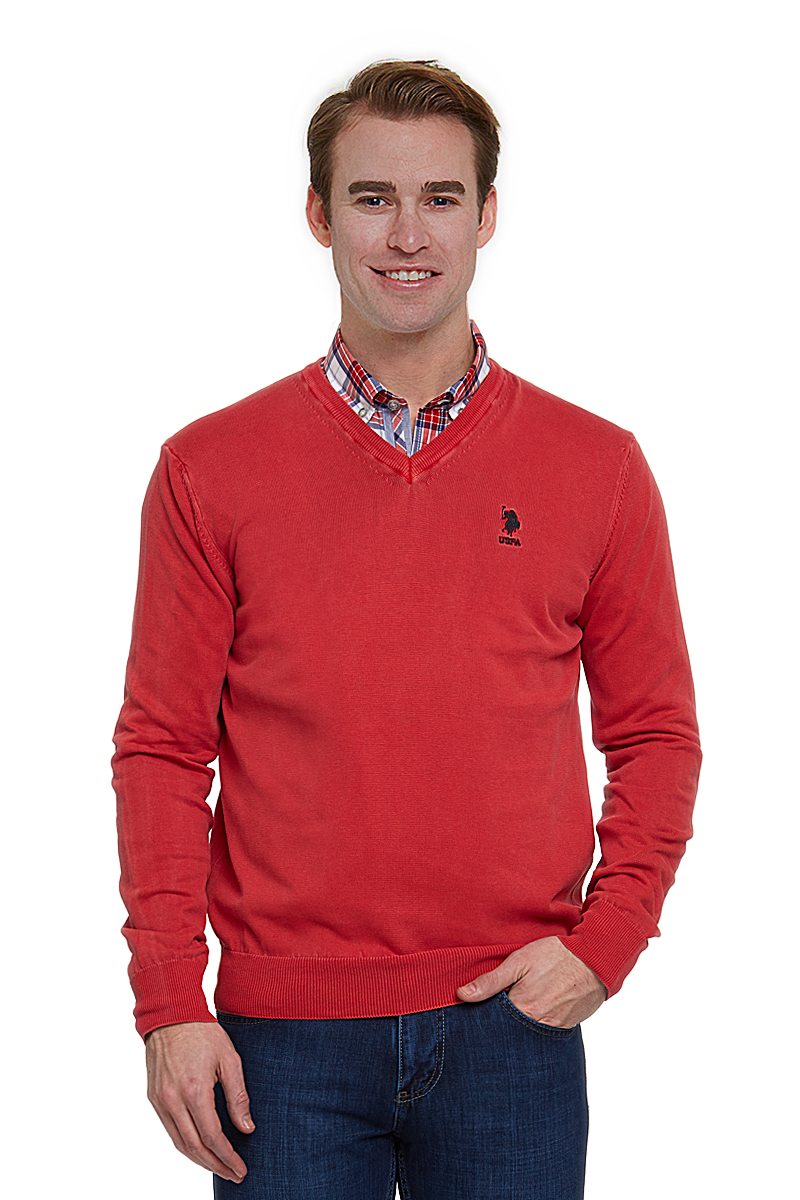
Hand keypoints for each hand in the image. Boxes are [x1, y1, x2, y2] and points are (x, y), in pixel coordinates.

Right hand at [145, 1020, 254, 1183]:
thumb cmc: (203, 1033)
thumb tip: (247, 1128)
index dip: (227, 1156)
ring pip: (179, 1143)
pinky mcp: (153, 1098)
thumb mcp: (229, 1059)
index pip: (212, 1137)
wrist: (171, 1015)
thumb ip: (238, 1096)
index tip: (241, 1168)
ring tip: (218, 1166)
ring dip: (199, 1160)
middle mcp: (173, 1100)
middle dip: (215, 1165)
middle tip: (233, 1174)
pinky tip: (199, 1148)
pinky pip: (169, 1130)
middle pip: (194, 1147)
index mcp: (194, 1090)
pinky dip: (185, 1144)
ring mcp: (160, 1101)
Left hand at [456, 936, 607, 1027]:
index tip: (473, 1016)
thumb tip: (462, 995)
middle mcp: (538, 1024)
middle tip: (493, 1017)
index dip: (482, 1019)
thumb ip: (490, 981)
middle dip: (499, 1029)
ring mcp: (554, 1029)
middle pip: (510, 1034)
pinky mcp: (567, 1027)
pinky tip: (532, 1016)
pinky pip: (545, 1034)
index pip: (493, 1024)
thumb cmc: (557, 955)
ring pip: (527, 1036)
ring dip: (518, 1029)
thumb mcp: (519, 961)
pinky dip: (536, 1028)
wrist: (597, 959)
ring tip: (513, 1016)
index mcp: (523, 1008)